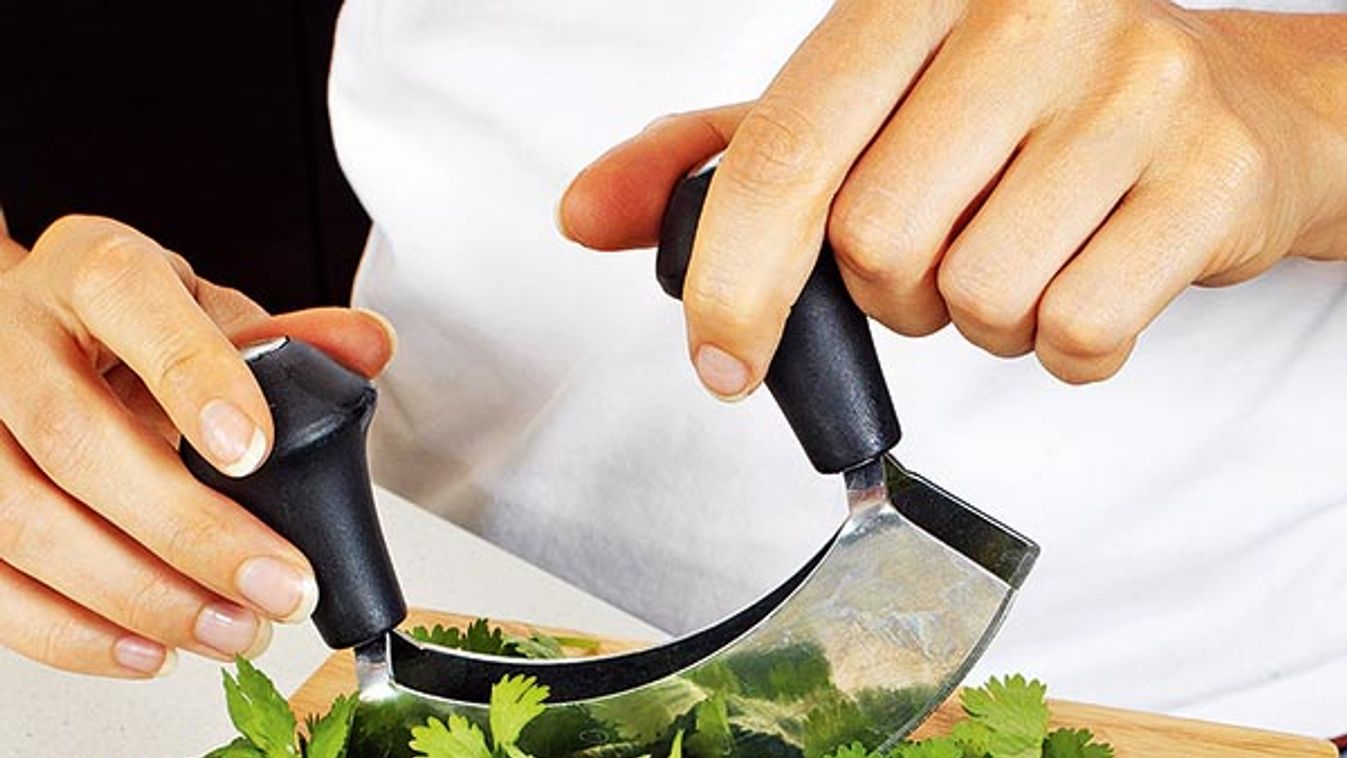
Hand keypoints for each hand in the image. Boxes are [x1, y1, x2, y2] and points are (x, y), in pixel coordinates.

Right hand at [0, 215, 395, 676]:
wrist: (34, 338)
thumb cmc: (128, 332)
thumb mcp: (207, 311)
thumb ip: (287, 338)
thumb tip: (368, 345)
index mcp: (89, 273)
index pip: (129, 301)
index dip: (193, 379)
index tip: (256, 451)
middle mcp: (10, 340)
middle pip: (75, 438)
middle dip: (189, 528)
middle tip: (278, 584)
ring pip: (25, 522)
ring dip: (140, 596)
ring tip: (234, 629)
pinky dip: (73, 634)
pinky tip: (152, 650)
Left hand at [561, 1, 1346, 390]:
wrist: (1221, 105)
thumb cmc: (1012, 107)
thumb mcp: (851, 109)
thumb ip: (712, 159)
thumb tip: (586, 216)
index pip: (783, 154)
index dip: (735, 281)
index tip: (722, 358)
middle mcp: (1027, 13)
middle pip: (875, 245)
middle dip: (889, 290)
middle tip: (940, 249)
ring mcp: (1132, 87)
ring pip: (976, 300)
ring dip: (976, 319)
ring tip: (1023, 251)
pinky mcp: (1209, 175)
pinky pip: (1078, 333)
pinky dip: (1064, 347)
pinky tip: (1089, 276)